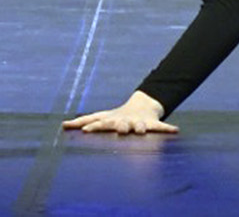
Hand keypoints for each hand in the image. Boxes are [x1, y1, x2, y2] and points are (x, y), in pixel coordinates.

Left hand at [61, 91, 177, 136]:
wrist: (140, 107)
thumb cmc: (116, 117)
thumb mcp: (101, 118)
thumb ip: (83, 122)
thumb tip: (62, 125)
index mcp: (112, 121)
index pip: (100, 123)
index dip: (93, 126)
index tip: (85, 131)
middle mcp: (125, 121)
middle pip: (121, 124)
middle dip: (119, 126)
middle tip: (119, 129)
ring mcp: (139, 123)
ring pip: (141, 126)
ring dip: (141, 128)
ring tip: (142, 130)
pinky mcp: (152, 124)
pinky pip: (161, 127)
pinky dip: (168, 129)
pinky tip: (175, 130)